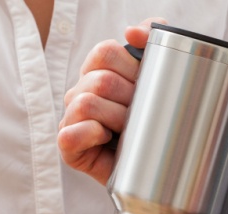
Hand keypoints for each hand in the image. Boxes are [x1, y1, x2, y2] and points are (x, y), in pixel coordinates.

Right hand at [58, 18, 164, 184]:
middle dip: (130, 98)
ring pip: (86, 103)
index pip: (105, 52)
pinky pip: (69, 135)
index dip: (131, 67)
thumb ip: (151, 40)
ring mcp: (72, 119)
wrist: (156, 167)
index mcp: (98, 72)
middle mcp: (81, 93)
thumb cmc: (153, 123)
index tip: (146, 86)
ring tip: (129, 130)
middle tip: (142, 114)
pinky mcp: (69, 148)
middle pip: (100, 80)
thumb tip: (133, 31)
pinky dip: (90, 135)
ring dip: (116, 118)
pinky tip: (107, 139)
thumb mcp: (158, 76)